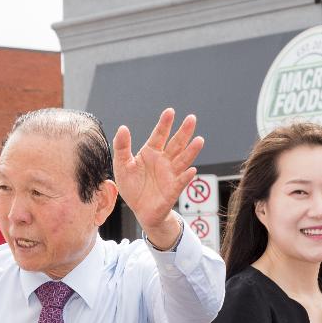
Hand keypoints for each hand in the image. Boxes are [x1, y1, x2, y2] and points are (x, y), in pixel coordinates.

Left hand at [112, 108, 203, 231]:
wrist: (140, 211)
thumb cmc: (133, 187)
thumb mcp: (122, 165)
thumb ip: (121, 147)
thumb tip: (123, 128)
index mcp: (151, 152)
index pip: (159, 135)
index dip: (164, 124)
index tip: (170, 112)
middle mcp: (164, 161)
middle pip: (176, 144)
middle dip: (184, 132)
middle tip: (192, 118)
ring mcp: (171, 174)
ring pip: (183, 160)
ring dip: (191, 151)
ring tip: (199, 140)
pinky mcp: (173, 190)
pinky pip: (181, 182)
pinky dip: (186, 176)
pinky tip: (192, 170)